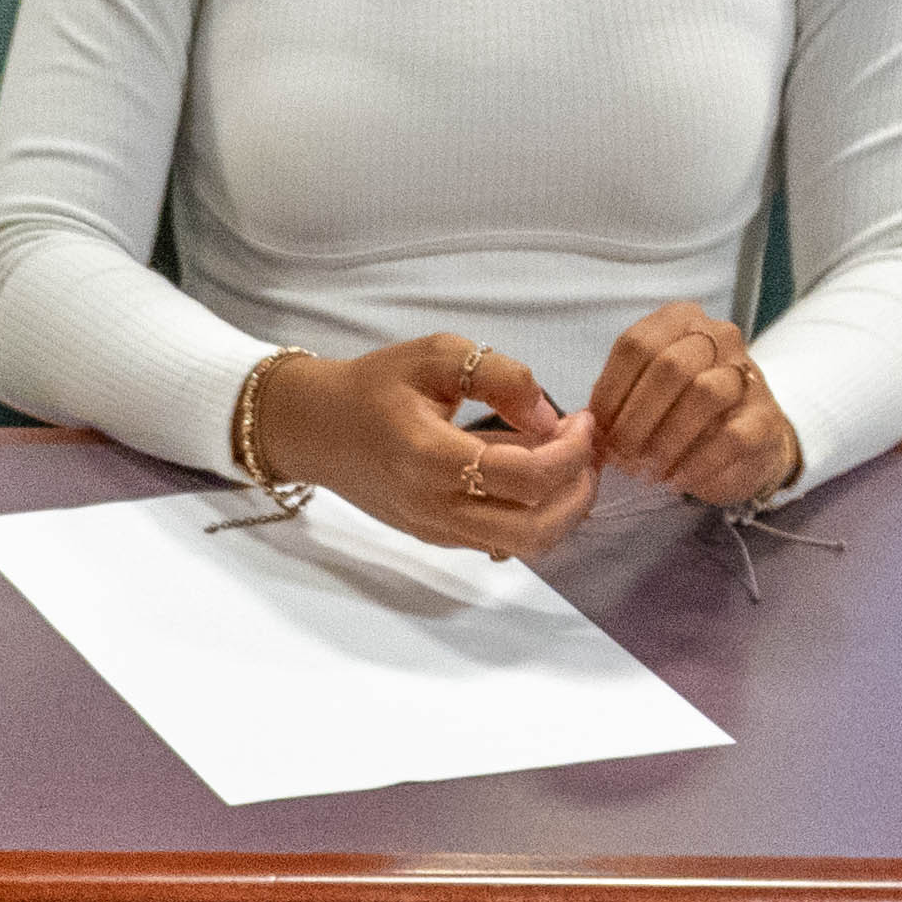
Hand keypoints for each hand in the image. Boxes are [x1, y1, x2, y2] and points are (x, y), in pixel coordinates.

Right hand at [257, 335, 596, 553]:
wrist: (315, 428)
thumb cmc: (374, 386)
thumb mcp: (437, 355)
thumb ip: (501, 377)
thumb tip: (550, 418)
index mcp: (430, 457)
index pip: (526, 477)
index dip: (572, 452)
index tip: (582, 420)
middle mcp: (433, 505)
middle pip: (534, 529)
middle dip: (577, 493)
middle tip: (586, 452)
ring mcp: (435, 529)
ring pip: (523, 546)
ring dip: (561, 510)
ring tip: (567, 465)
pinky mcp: (436, 537)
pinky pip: (501, 541)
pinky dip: (534, 516)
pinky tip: (534, 476)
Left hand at [591, 308, 799, 510]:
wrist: (745, 440)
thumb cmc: (682, 412)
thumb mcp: (645, 393)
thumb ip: (616, 398)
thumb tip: (584, 422)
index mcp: (681, 321)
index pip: (636, 344)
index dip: (610, 390)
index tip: (598, 427)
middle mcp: (719, 338)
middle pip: (669, 366)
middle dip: (636, 416)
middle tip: (620, 453)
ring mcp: (747, 375)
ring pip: (703, 394)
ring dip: (666, 438)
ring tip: (646, 469)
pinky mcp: (766, 418)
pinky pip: (730, 437)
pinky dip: (695, 463)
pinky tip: (675, 480)